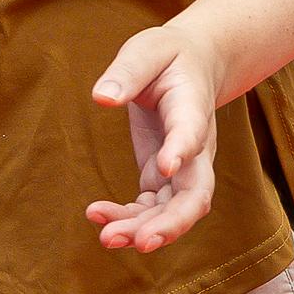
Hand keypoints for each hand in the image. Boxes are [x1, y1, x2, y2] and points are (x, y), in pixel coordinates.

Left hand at [86, 21, 224, 253]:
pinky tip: (98, 216)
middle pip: (195, 194)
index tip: (164, 167)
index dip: (181, 151)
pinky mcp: (162, 175)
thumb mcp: (147, 50)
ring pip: (173, 210)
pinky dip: (129, 217)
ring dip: (144, 229)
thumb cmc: (168, 56)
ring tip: (106, 238)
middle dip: (170, 223)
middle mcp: (195, 148)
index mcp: (192, 109)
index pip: (192, 135)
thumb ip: (128, 71)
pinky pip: (151, 207)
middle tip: (139, 242)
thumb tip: (102, 97)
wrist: (191, 65)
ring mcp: (182, 167)